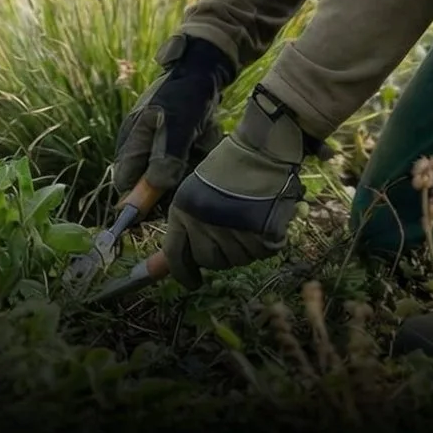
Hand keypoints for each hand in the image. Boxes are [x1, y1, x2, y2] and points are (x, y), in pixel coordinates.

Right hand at [112, 33, 235, 201]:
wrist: (203, 67)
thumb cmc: (187, 95)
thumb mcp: (178, 127)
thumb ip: (165, 159)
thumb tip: (152, 192)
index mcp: (131, 140)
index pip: (125, 183)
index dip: (141, 198)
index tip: (166, 201)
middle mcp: (140, 144)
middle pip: (150, 181)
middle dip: (173, 178)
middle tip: (191, 160)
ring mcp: (157, 141)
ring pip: (171, 171)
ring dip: (189, 163)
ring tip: (201, 142)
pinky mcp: (174, 139)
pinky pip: (184, 160)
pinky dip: (196, 153)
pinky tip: (204, 138)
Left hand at [163, 85, 311, 286]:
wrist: (261, 150)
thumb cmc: (228, 167)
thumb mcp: (194, 192)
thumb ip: (186, 227)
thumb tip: (167, 265)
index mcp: (182, 211)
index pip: (175, 255)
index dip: (183, 273)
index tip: (192, 282)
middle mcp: (204, 224)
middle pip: (210, 261)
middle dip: (219, 254)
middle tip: (229, 232)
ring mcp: (233, 231)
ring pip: (237, 259)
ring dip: (243, 247)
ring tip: (247, 219)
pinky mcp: (261, 234)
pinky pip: (261, 253)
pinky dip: (265, 243)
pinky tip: (263, 221)